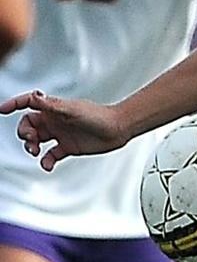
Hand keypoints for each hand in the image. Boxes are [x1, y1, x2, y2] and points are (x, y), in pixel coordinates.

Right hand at [0, 91, 129, 170]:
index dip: (13, 105)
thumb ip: (51, 105)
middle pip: (28, 125)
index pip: (27, 104)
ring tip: (35, 152)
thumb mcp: (72, 110)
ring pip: (37, 141)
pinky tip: (46, 165)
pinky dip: (46, 161)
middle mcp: (54, 121)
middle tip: (30, 140)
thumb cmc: (99, 116)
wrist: (118, 129)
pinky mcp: (68, 147)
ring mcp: (60, 134)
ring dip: (31, 147)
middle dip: (24, 132)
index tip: (1, 110)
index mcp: (53, 109)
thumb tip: (34, 96)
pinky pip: (51, 155)